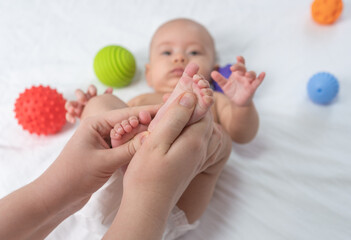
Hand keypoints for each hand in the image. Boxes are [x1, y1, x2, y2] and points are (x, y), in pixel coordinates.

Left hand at [0, 104, 158, 239]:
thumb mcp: (104, 162)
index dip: (147, 111)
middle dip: (147, 122)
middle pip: (129, 122)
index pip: (126, 113)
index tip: (166, 108)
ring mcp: (104, 141)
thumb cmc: (74, 175)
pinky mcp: (106, 153)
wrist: (57, 195)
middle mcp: (100, 129)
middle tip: (170, 121)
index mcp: (95, 123)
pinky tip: (149, 146)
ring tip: (164, 132)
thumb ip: (128, 150)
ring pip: (128, 135)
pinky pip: (124, 146)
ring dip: (142, 135)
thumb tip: (152, 138)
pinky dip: (135, 147)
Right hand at [104, 92, 221, 239]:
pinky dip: (185, 129)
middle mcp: (200, 150)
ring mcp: (195, 159)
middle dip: (194, 102)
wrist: (147, 207)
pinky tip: (172, 128)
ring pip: (198, 130)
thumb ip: (175, 119)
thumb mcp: (157, 142)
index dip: (197, 94)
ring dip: (189, 115)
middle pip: (203, 119)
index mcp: (194, 141)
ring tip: (175, 104)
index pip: (203, 110)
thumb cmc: (147, 175)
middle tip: (181, 89)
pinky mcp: (188, 165)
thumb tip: (190, 97)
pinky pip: (192, 140)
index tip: (190, 80)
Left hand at [211, 56, 264, 106]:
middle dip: (239, 67)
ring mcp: (249, 81)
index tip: (238, 57)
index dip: (240, 60)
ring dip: (250, 73)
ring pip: (252, 74)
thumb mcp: (224, 85)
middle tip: (233, 68)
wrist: (237, 102)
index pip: (240, 64)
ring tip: (246, 75)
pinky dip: (261, 78)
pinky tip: (263, 74)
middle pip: (244, 68)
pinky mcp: (252, 88)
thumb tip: (212, 73)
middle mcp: (244, 76)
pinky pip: (258, 82)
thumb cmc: (232, 91)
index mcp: (237, 73)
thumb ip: (219, 79)